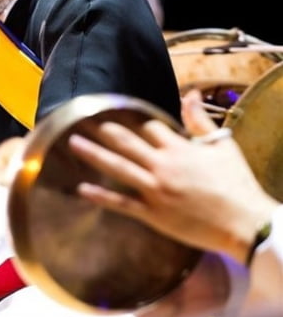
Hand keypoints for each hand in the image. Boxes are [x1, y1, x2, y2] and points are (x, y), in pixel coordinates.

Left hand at [67, 89, 276, 264]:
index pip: (151, 127)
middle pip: (127, 142)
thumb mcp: (222, 146)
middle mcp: (163, 166)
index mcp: (180, 149)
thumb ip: (200, 121)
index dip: (138, 121)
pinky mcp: (154, 215)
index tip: (121, 113)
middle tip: (83, 119)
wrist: (244, 223)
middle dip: (105, 130)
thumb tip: (189, 94)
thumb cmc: (236, 184)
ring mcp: (156, 190)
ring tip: (73, 143)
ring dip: (94, 154)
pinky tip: (83, 188)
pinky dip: (102, 196)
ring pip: (119, 168)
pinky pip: (122, 203)